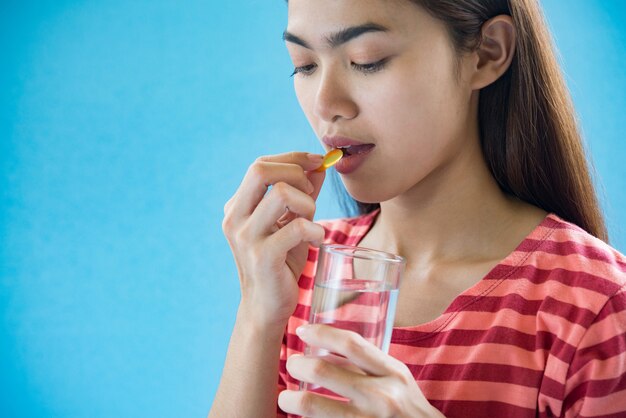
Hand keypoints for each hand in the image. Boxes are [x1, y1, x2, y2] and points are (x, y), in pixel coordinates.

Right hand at [222, 152, 325, 326]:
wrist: (266, 307)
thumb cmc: (280, 263)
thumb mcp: (291, 222)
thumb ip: (303, 194)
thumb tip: (320, 166)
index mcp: (237, 206)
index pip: (261, 164)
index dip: (293, 159)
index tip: (319, 163)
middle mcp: (235, 218)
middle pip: (261, 170)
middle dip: (296, 173)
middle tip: (311, 196)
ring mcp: (246, 238)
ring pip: (282, 194)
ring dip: (308, 204)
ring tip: (312, 223)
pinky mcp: (263, 257)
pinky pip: (296, 227)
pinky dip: (315, 229)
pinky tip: (316, 240)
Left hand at [278, 324, 445, 417]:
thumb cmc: (406, 407)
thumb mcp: (395, 379)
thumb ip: (367, 363)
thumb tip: (325, 347)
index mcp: (391, 373)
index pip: (351, 344)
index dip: (321, 333)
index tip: (302, 330)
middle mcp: (380, 396)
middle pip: (322, 370)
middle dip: (297, 365)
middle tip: (292, 365)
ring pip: (311, 403)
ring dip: (290, 398)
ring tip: (286, 397)